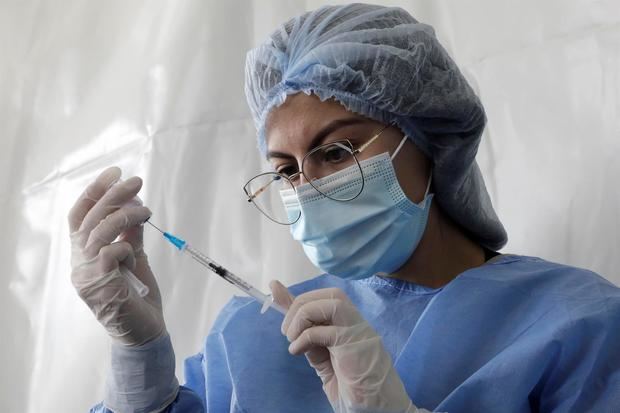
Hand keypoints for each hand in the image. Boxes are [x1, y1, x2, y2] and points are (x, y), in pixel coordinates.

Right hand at [69, 167, 165, 345]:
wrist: (144, 332)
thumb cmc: (138, 296)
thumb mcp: (136, 258)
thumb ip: (131, 235)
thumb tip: (135, 207)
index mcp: (84, 253)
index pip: (80, 216)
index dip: (94, 192)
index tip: (114, 173)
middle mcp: (79, 262)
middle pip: (89, 218)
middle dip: (113, 195)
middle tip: (135, 181)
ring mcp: (86, 275)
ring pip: (99, 231)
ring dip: (124, 216)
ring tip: (145, 211)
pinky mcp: (99, 285)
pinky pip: (110, 253)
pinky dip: (126, 248)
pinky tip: (135, 257)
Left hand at [270, 281, 421, 412]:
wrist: (376, 411)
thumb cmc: (353, 391)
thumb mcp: (324, 360)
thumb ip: (310, 340)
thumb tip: (290, 326)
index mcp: (352, 326)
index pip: (326, 299)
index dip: (299, 295)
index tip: (274, 289)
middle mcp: (358, 324)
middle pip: (330, 294)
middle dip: (300, 304)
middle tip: (287, 331)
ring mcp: (359, 332)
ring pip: (330, 302)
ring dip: (303, 315)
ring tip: (292, 338)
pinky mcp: (353, 344)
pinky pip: (324, 330)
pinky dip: (304, 337)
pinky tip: (297, 351)